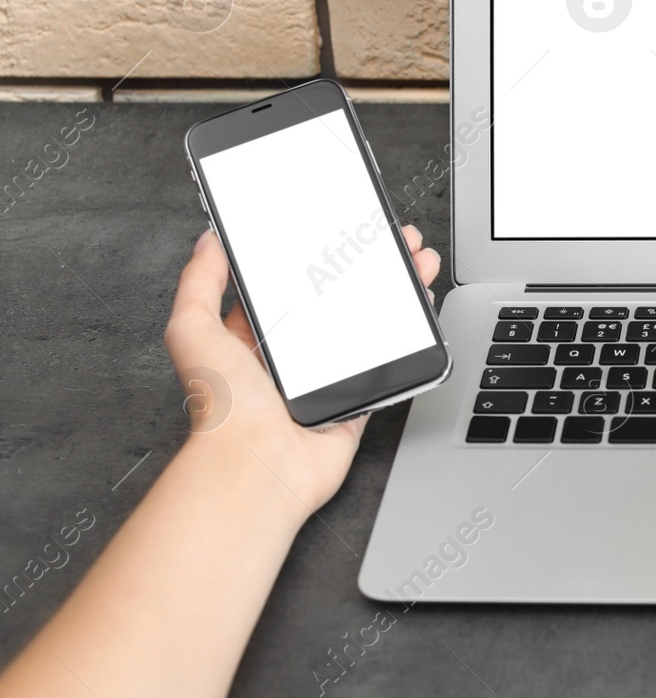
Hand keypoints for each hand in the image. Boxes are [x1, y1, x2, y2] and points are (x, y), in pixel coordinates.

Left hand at [164, 226, 440, 517]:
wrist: (259, 466)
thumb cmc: (223, 410)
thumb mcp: (193, 331)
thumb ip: (199, 285)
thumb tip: (206, 244)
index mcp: (253, 339)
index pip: (288, 287)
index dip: (316, 257)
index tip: (339, 232)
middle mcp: (289, 359)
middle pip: (337, 301)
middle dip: (366, 269)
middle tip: (390, 242)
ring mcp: (325, 380)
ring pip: (368, 325)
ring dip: (395, 293)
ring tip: (415, 264)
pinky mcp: (354, 401)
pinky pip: (386, 366)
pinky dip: (407, 339)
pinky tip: (419, 311)